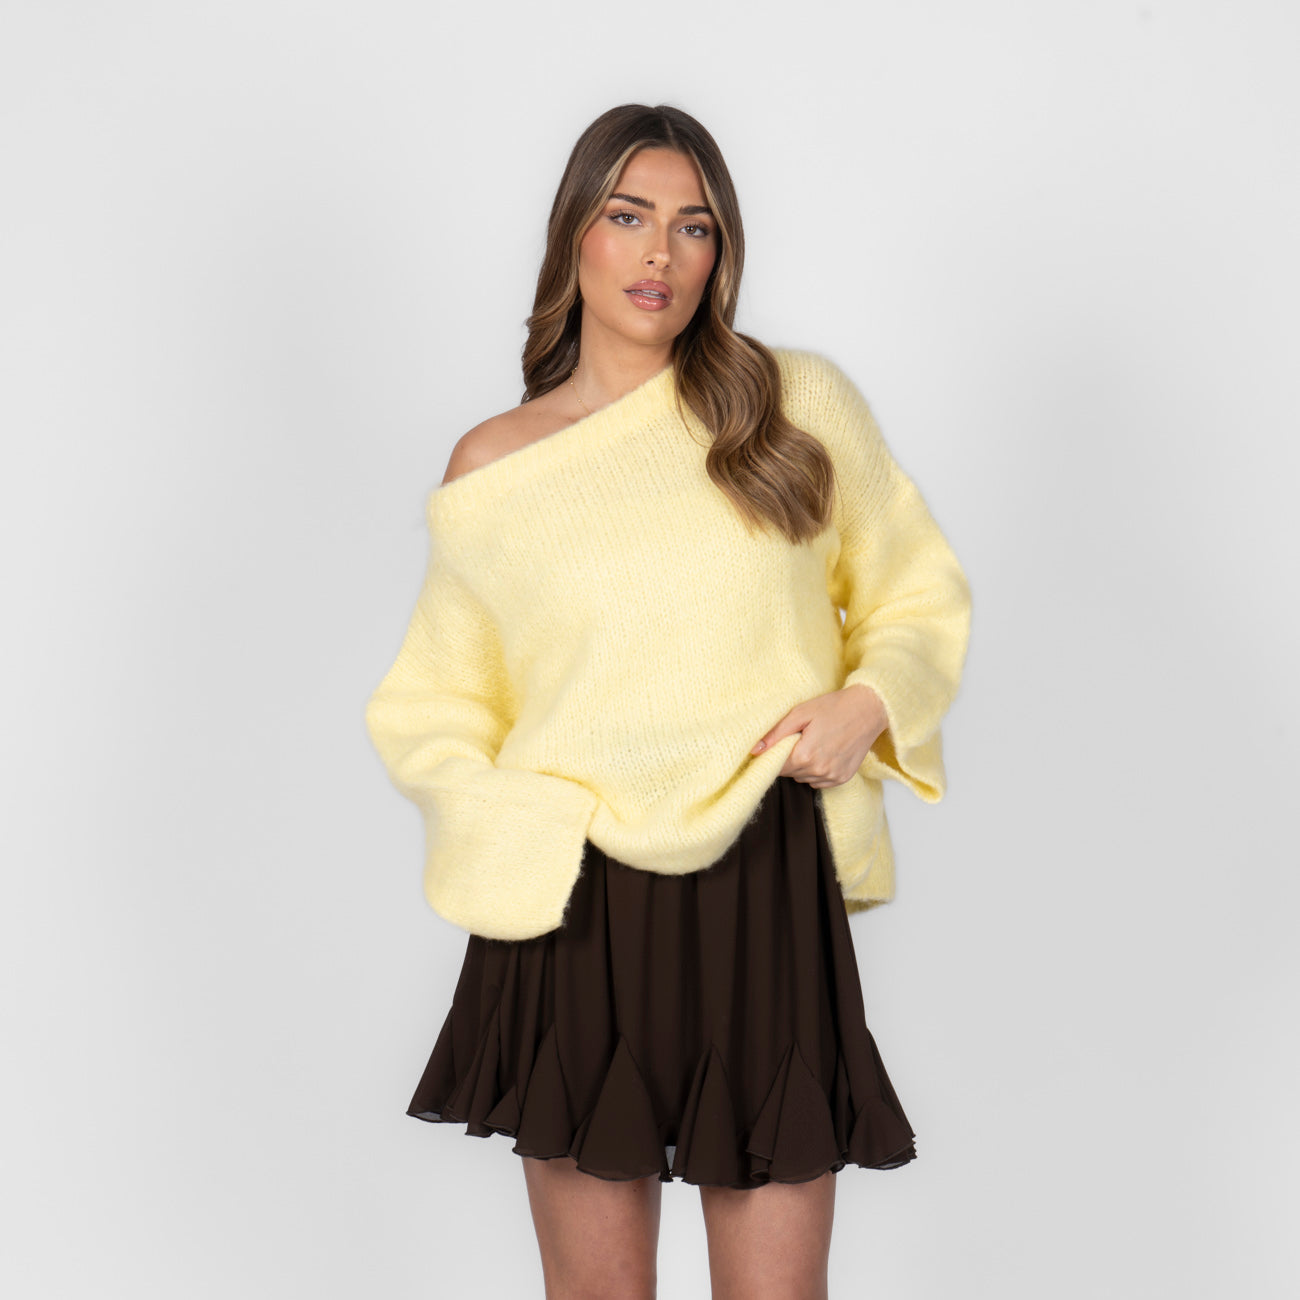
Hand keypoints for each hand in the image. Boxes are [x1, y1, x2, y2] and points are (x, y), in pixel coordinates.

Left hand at [749, 684, 887, 787]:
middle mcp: (819, 771)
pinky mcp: (842, 779)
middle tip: (800, 738)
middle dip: (789, 758)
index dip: (774, 755)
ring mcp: (832, 777)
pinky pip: (819, 781)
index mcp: (805, 755)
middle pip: (789, 773)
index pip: (776, 767)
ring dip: (803, 765)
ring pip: (803, 778)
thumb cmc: (834, 707)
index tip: (779, 743)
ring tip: (814, 743)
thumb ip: (776, 733)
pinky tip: (824, 752)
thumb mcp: (800, 713)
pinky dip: (817, 770)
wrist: (869, 709)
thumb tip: (754, 751)